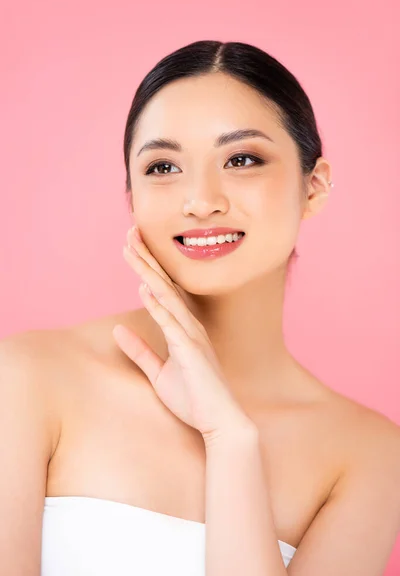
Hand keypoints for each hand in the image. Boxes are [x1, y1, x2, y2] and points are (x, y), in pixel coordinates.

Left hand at [112, 225, 253, 442]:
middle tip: (130, 233)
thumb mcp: (158, 374)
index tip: (131, 247)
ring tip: (132, 251)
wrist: (219, 422)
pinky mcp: (192, 350)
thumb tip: (117, 332)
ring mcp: (191, 336)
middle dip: (146, 259)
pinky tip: (145, 289)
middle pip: (163, 285)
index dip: (146, 268)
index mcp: (182, 329)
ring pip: (167, 296)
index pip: (161, 291)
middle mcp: (188, 326)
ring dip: (148, 273)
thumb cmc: (194, 398)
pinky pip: (172, 324)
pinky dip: (158, 306)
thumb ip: (140, 352)